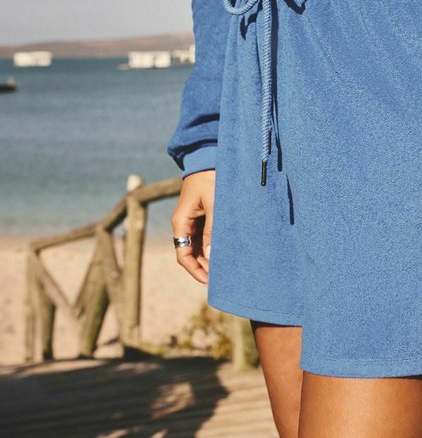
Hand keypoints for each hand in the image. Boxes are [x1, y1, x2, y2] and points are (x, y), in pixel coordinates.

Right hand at [172, 169, 214, 284]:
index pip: (183, 256)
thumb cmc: (210, 177)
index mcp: (181, 222)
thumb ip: (211, 230)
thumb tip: (210, 257)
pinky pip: (204, 236)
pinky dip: (212, 246)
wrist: (209, 155)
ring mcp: (192, 220)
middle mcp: (183, 224)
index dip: (195, 271)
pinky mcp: (201, 215)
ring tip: (225, 268)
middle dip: (204, 267)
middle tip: (222, 278)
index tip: (209, 281)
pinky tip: (224, 251)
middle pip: (191, 254)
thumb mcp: (213, 203)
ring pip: (198, 246)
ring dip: (208, 257)